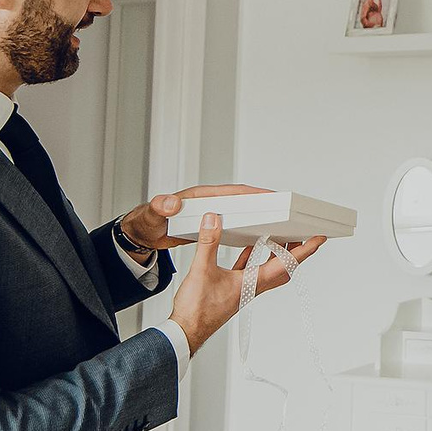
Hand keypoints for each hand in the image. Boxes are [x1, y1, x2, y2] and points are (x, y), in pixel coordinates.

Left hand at [118, 185, 271, 251]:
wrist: (143, 232)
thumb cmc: (147, 221)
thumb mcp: (153, 215)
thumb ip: (160, 207)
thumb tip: (171, 202)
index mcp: (201, 196)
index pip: (233, 192)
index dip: (255, 194)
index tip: (273, 197)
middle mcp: (210, 202)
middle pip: (245, 200)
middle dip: (267, 203)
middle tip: (289, 211)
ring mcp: (211, 213)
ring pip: (242, 211)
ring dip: (261, 215)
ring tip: (282, 224)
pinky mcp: (210, 225)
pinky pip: (235, 223)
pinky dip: (249, 227)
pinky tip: (258, 238)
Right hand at [168, 215, 324, 353]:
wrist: (186, 331)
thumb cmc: (197, 311)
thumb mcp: (202, 270)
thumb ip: (209, 243)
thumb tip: (214, 221)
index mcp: (253, 283)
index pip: (286, 264)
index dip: (304, 250)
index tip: (318, 238)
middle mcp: (253, 287)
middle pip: (283, 267)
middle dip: (296, 251)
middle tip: (304, 235)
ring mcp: (243, 289)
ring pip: (268, 268)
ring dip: (276, 253)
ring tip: (281, 236)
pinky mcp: (232, 289)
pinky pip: (249, 270)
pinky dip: (254, 257)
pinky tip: (249, 248)